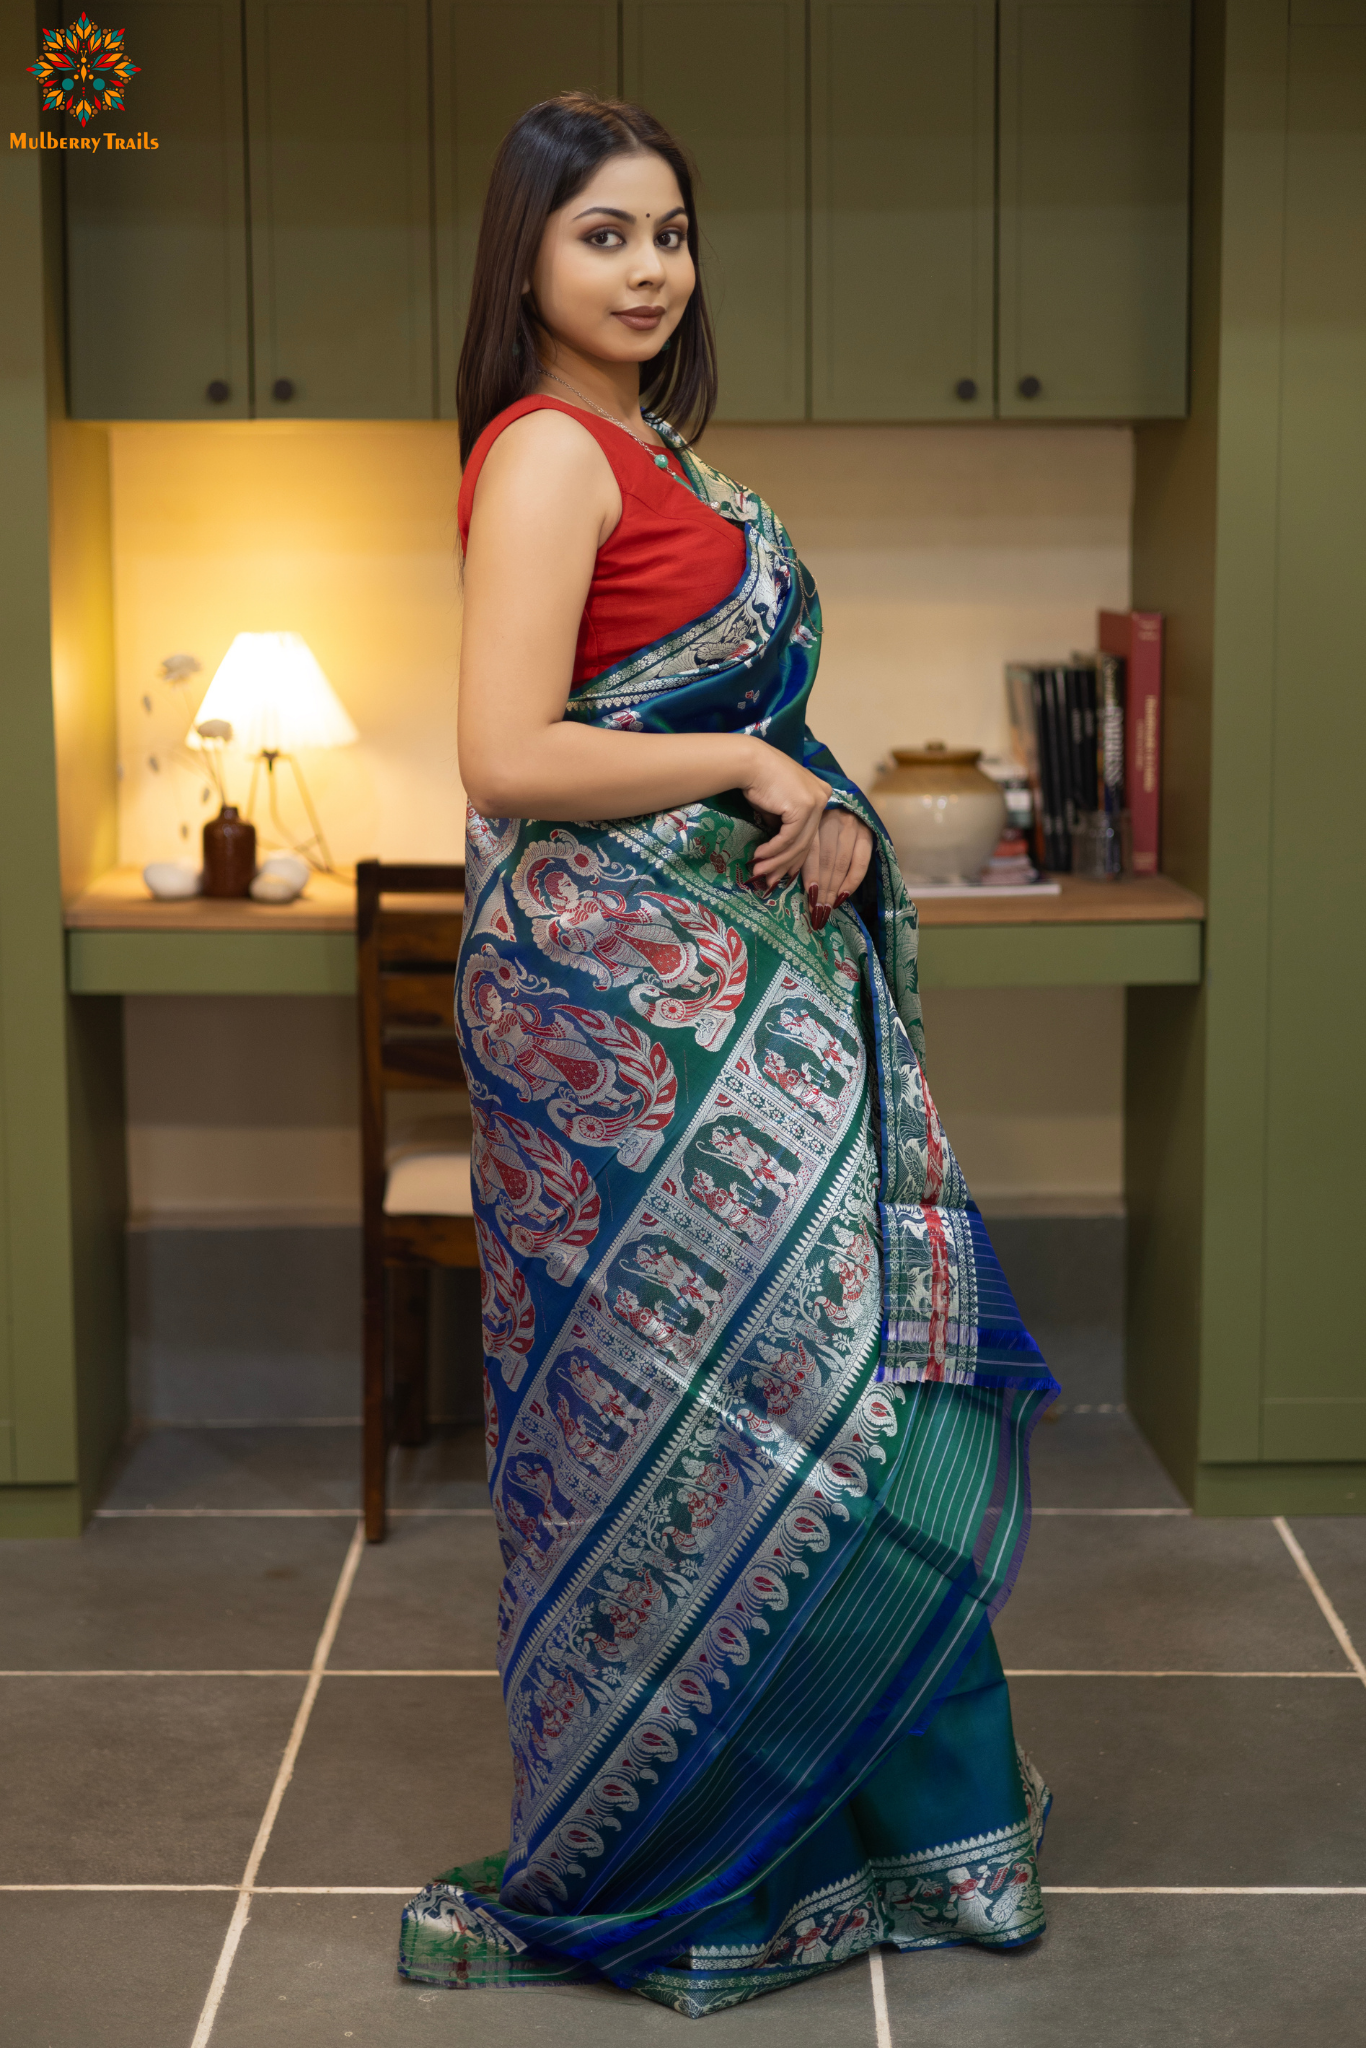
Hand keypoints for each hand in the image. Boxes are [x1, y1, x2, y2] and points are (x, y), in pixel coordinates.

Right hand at [741, 743, 831, 889]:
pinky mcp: (804, 807)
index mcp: (820, 794)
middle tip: (769, 879)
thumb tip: (780, 852)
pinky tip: (759, 856)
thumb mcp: (777, 807)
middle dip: (785, 864)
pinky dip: (773, 850)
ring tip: (760, 872)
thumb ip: (784, 827)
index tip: (781, 872)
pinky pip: (788, 838)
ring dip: (776, 861)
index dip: (796, 856)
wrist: (749, 762)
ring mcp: (816, 801)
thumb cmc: (758, 780)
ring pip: (798, 843)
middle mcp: (823, 797)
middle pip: (806, 841)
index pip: (810, 832)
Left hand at [802, 808, 874, 928]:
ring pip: (840, 864)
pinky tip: (842, 897)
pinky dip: (851, 882)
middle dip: (820, 889)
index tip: (802, 898)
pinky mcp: (866, 832)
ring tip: (826, 908)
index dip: (807, 877)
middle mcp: (832, 819)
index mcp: (812, 818)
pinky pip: (860, 862)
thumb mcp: (801, 825)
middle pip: (825, 861)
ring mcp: (852, 825)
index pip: (810, 853)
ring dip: (833, 889)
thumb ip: (796, 846)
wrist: (841, 798)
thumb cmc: (813, 817)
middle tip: (815, 912)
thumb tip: (780, 878)